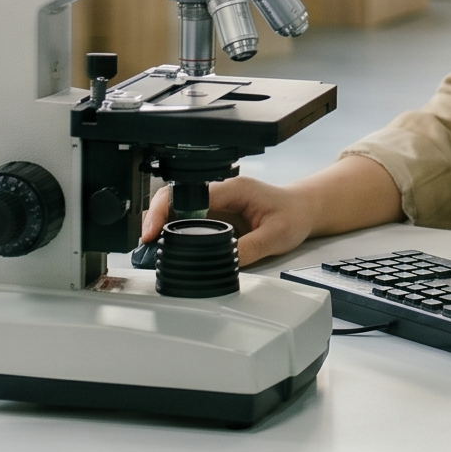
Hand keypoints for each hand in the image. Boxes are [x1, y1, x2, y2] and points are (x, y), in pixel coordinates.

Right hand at [139, 175, 314, 267]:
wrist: (303, 210)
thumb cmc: (293, 214)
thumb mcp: (276, 236)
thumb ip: (248, 250)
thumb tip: (222, 263)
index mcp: (232, 188)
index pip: (188, 193)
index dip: (165, 210)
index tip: (153, 231)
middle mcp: (219, 192)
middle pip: (175, 199)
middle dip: (155, 219)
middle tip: (146, 244)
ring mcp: (215, 204)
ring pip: (178, 210)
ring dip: (163, 227)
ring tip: (153, 249)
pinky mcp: (215, 215)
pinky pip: (188, 221)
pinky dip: (174, 233)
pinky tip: (169, 247)